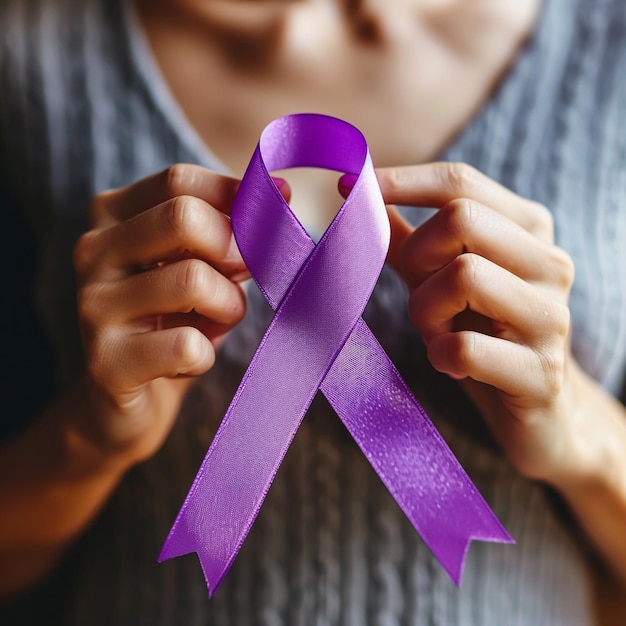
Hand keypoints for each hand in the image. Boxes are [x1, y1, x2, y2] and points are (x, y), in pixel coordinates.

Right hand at [72, 164, 257, 466]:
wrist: (127, 396)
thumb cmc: (174, 317)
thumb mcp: (198, 261)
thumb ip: (227, 226)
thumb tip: (281, 193)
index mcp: (111, 215)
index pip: (179, 181)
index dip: (236, 198)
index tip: (271, 218)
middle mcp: (93, 252)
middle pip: (183, 218)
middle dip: (236, 249)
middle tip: (246, 276)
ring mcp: (93, 306)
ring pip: (193, 280)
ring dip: (228, 306)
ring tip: (217, 322)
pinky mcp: (106, 362)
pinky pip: (188, 346)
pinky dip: (207, 355)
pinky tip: (190, 360)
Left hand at [361, 162, 587, 485]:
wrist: (538, 407)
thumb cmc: (481, 332)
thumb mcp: (440, 279)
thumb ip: (407, 240)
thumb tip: (359, 197)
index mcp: (528, 230)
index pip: (461, 183)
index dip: (403, 181)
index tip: (355, 184)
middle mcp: (549, 263)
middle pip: (462, 219)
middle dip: (418, 255)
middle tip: (417, 289)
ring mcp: (551, 317)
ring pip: (464, 276)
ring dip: (427, 310)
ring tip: (437, 332)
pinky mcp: (541, 372)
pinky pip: (466, 347)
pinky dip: (441, 354)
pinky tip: (449, 363)